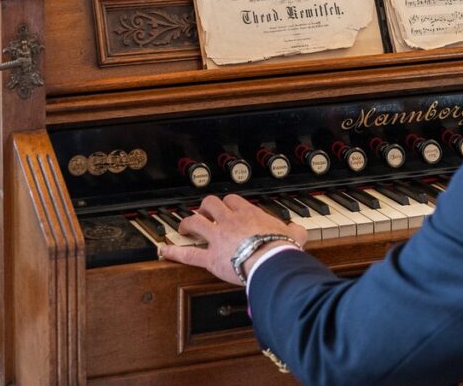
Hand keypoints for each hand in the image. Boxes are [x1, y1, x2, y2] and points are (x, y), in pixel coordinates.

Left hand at [160, 193, 307, 285]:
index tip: (227, 207)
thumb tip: (299, 230)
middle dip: (205, 208)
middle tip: (204, 214)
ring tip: (184, 226)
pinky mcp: (210, 257)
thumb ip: (294, 230)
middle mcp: (230, 221)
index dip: (227, 203)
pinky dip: (174, 251)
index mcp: (249, 214)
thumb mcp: (294, 234)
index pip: (232, 200)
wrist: (271, 261)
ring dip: (188, 222)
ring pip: (195, 221)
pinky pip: (188, 253)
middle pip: (210, 204)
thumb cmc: (282, 248)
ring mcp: (217, 238)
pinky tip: (164, 250)